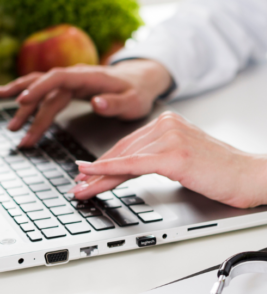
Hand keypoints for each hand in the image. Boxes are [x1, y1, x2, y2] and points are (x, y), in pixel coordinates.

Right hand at [0, 59, 171, 146]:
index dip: (40, 88)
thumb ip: (116, 103)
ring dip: (24, 106)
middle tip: (16, 131)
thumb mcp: (134, 101)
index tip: (23, 100)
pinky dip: (31, 101)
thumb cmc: (137, 92)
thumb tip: (97, 103)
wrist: (140, 81)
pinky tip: (17, 107)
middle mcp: (77, 76)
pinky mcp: (70, 89)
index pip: (58, 78)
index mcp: (90, 77)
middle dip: (29, 109)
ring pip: (42, 91)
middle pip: (46, 89)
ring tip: (11, 126)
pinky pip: (47, 94)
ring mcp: (72, 82)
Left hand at [71, 112, 266, 207]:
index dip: (107, 160)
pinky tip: (94, 176)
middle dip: (98, 170)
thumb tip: (139, 168)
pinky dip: (110, 171)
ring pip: (125, 159)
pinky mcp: (174, 156)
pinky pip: (134, 164)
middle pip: (123, 150)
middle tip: (79, 184)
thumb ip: (165, 156)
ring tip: (82, 188)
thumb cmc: (227, 172)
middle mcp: (169, 125)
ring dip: (99, 175)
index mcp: (171, 122)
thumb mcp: (190, 157)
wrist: (252, 175)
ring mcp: (171, 138)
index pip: (131, 143)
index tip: (90, 172)